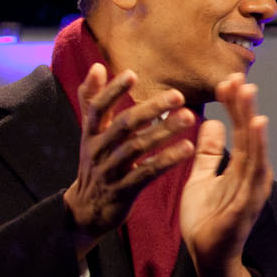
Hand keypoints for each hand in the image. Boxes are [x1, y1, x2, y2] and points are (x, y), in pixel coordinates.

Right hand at [62, 63, 196, 254]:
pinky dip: (167, 160)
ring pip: (137, 148)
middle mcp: (97, 150)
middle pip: (124, 125)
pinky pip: (146, 173)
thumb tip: (96, 66)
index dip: (113, 91)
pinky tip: (188, 148)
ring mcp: (110, 171)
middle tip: (178, 95)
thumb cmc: (95, 164)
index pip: (98, 107)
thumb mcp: (90, 133)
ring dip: (164, 132)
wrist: (87, 210)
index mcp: (90, 134)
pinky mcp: (123, 190)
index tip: (133, 74)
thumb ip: (92, 101)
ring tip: (189, 117)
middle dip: (151, 109)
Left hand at [180, 74, 272, 276]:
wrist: (206, 256)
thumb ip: (208, 152)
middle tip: (240, 77)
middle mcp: (252, 174)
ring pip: (255, 148)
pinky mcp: (248, 203)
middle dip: (245, 105)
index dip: (234, 105)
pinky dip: (258, 149)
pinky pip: (254, 172)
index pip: (239, 130)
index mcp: (240, 167)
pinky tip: (256, 128)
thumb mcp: (201, 178)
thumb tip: (213, 121)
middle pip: (249, 134)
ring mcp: (253, 188)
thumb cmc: (206, 220)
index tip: (227, 80)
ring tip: (249, 94)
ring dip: (253, 120)